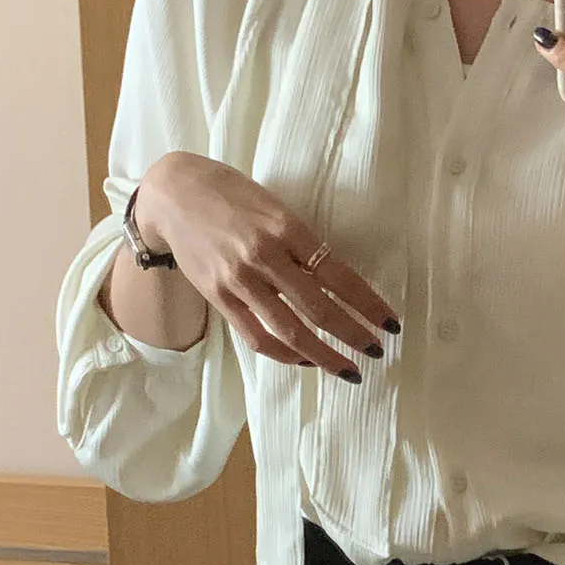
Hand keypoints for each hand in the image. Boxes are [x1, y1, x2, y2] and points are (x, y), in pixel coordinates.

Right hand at [139, 152, 400, 379]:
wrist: (173, 194)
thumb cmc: (233, 195)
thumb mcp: (276, 207)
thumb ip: (303, 242)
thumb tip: (339, 282)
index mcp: (287, 228)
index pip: (340, 276)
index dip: (368, 304)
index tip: (390, 323)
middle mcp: (264, 256)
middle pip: (320, 310)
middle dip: (354, 335)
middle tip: (376, 351)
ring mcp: (240, 281)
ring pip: (291, 332)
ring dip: (325, 356)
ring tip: (349, 370)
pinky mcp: (219, 298)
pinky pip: (258, 337)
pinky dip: (286, 354)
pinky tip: (306, 360)